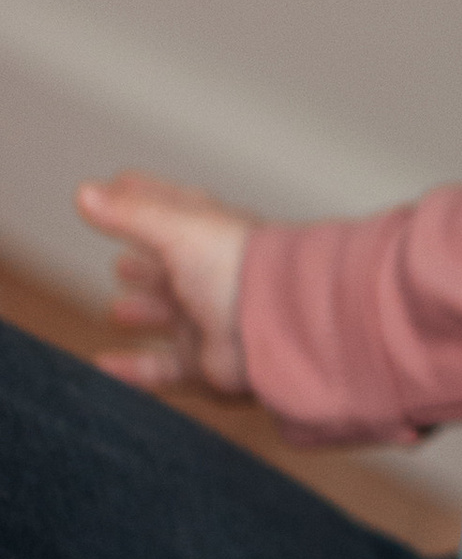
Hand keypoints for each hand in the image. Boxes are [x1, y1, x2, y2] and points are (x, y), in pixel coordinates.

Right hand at [76, 172, 256, 394]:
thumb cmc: (239, 268)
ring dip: (141, 312)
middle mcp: (209, 277)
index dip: (144, 199)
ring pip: (168, 316)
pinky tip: (106, 365)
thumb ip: (129, 214)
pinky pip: (163, 368)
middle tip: (122, 265)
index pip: (172, 210)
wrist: (278, 324)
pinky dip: (133, 369)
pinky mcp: (206, 361)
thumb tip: (85, 193)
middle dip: (144, 268)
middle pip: (170, 270)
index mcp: (207, 236)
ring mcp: (208, 320)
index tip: (118, 189)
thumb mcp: (176, 229)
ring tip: (118, 309)